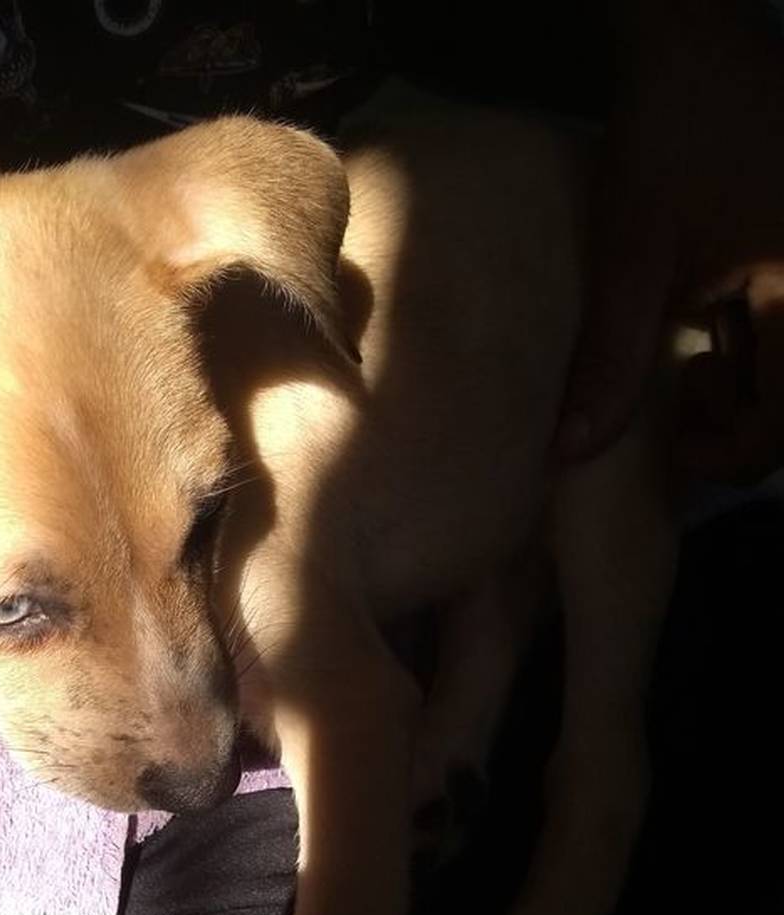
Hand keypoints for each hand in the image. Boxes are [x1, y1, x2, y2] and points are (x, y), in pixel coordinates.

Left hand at [558, 0, 783, 480]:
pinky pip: (780, 332)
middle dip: (735, 426)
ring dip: (741, 393)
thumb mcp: (634, 256)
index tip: (670, 449)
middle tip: (677, 405)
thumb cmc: (672, 135)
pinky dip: (747, 352)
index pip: (783, 426)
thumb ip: (612, 358)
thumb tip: (571, 451)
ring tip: (688, 372)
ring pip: (783, 374)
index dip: (728, 454)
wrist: (696, 37)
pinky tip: (704, 342)